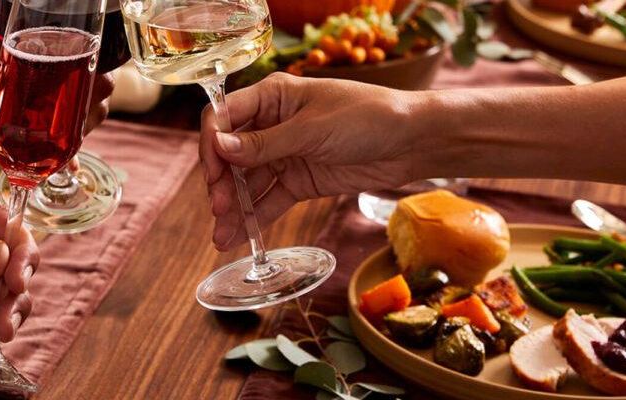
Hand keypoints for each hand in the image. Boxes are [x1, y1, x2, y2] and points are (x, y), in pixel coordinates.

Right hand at [200, 73, 424, 249]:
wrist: (412, 142)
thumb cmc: (367, 117)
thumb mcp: (312, 129)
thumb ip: (264, 144)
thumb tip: (220, 147)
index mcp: (273, 96)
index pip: (225, 116)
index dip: (213, 144)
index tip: (213, 172)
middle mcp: (272, 124)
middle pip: (231, 153)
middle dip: (221, 181)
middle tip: (219, 207)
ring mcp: (285, 154)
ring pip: (247, 182)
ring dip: (233, 207)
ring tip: (221, 233)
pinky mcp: (299, 181)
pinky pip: (269, 200)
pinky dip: (253, 217)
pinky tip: (237, 236)